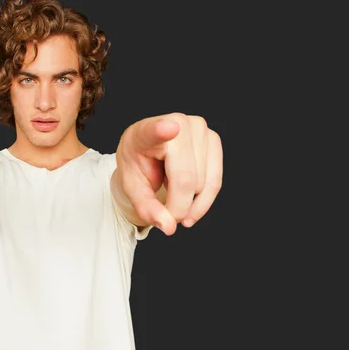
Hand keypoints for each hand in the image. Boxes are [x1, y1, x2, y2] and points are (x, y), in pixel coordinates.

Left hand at [116, 112, 222, 234]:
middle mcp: (176, 122)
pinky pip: (215, 182)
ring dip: (188, 201)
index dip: (162, 130)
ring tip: (171, 187)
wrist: (148, 154)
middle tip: (163, 210)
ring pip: (202, 184)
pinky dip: (203, 201)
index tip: (170, 128)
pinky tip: (189, 202)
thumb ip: (147, 209)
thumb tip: (169, 227)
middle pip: (186, 179)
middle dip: (177, 206)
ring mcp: (199, 128)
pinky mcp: (214, 139)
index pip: (154, 130)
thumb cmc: (138, 167)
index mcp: (144, 132)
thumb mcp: (133, 190)